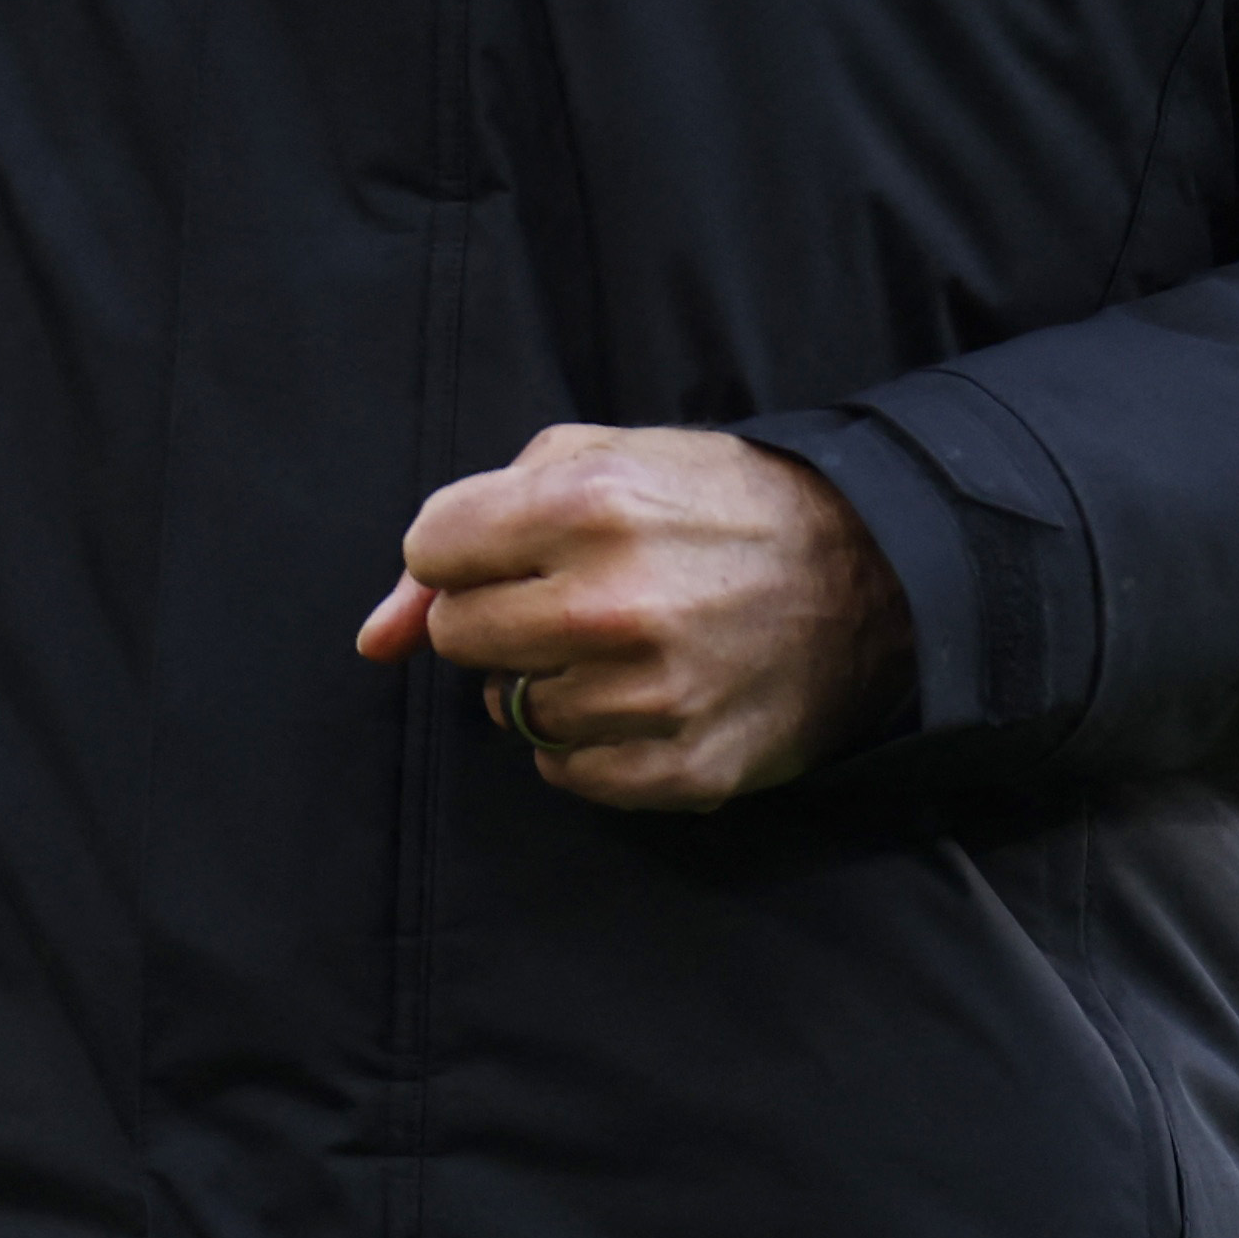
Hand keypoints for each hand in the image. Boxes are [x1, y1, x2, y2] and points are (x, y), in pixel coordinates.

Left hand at [355, 423, 906, 812]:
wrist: (863, 577)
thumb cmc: (706, 505)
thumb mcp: (588, 463)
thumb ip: (461, 531)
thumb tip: (375, 640)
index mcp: (585, 504)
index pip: (432, 548)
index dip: (467, 547)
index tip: (517, 546)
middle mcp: (611, 602)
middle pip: (461, 636)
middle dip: (497, 613)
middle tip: (568, 596)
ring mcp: (649, 696)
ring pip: (511, 710)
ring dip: (547, 680)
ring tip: (618, 644)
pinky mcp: (682, 767)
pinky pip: (566, 774)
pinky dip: (586, 742)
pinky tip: (638, 697)